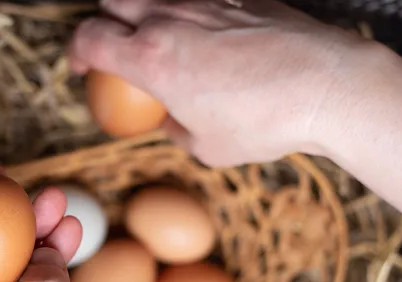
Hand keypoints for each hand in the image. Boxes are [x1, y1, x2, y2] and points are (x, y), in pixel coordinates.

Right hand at [68, 0, 383, 166]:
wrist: (326, 88)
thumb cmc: (263, 124)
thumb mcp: (205, 146)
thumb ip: (174, 127)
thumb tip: (168, 117)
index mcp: (150, 58)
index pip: (88, 37)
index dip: (75, 51)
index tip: (79, 66)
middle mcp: (170, 19)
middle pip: (111, 0)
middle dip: (103, 23)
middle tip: (112, 48)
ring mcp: (206, 1)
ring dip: (142, 14)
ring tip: (155, 40)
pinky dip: (185, 13)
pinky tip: (204, 36)